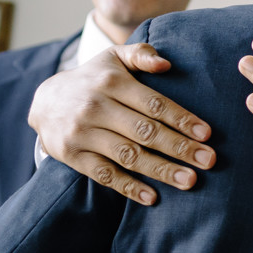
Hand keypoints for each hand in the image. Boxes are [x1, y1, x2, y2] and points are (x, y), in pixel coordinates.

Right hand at [28, 43, 215, 204]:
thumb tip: (166, 64)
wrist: (44, 102)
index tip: (207, 134)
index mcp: (111, 82)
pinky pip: (104, 175)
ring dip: (161, 170)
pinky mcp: (72, 155)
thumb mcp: (113, 58)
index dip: (181, 119)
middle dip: (180, 147)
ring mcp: (82, 133)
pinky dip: (128, 187)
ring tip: (190, 181)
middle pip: (145, 132)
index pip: (153, 103)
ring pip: (128, 155)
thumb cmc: (93, 79)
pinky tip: (152, 197)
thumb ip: (141, 55)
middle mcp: (95, 107)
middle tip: (209, 161)